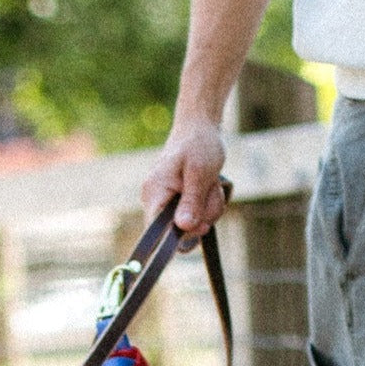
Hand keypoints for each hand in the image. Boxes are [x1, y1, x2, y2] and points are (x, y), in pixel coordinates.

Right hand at [140, 117, 227, 239]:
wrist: (198, 129)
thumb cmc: (198, 145)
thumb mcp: (199, 172)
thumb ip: (191, 200)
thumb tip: (183, 226)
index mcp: (154, 193)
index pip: (156, 231)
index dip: (177, 236)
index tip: (202, 226)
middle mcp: (153, 201)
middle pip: (176, 231)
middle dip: (200, 218)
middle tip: (211, 192)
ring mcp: (163, 203)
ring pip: (188, 225)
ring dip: (207, 209)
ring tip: (210, 185)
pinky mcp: (174, 203)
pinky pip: (192, 217)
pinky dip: (205, 207)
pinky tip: (207, 190)